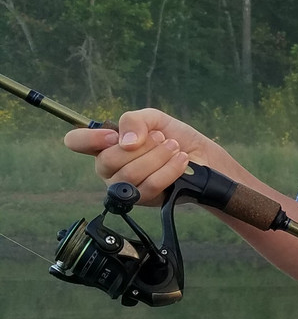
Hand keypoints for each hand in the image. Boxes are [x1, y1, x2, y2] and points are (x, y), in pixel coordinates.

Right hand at [64, 108, 208, 205]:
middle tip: (161, 138)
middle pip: (108, 160)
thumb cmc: (173, 136)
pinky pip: (149, 186)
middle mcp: (109, 167)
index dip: (89, 139)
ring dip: (158, 156)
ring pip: (130, 174)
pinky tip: (180, 161)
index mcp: (105, 144)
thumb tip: (125, 142)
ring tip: (174, 148)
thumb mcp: (153, 118)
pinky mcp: (143, 200)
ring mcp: (124, 187)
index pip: (76, 141)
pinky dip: (169, 170)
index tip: (113, 136)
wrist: (201, 156)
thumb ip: (135, 120)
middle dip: (142, 146)